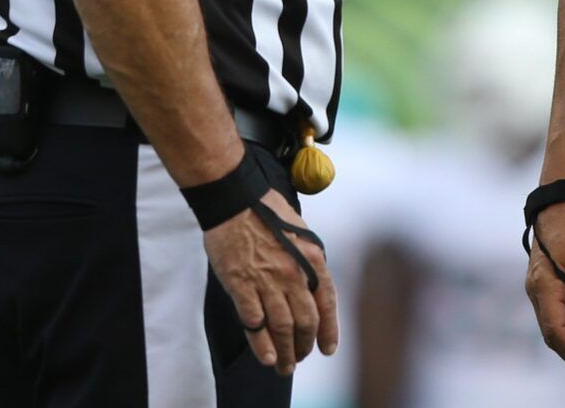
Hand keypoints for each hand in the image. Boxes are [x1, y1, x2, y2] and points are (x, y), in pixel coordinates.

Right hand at [202, 187, 339, 375]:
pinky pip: (254, 322)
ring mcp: (267, 281)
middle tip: (301, 358)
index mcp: (312, 259)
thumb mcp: (302, 233)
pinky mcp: (241, 285)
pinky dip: (262, 343)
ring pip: (282, 327)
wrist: (235, 200)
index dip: (329, 330)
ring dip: (286, 351)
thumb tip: (314, 287)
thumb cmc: (267, 211)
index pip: (327, 303)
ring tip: (285, 365)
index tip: (328, 348)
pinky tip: (267, 355)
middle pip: (306, 321)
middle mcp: (293, 273)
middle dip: (305, 346)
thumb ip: (309, 261)